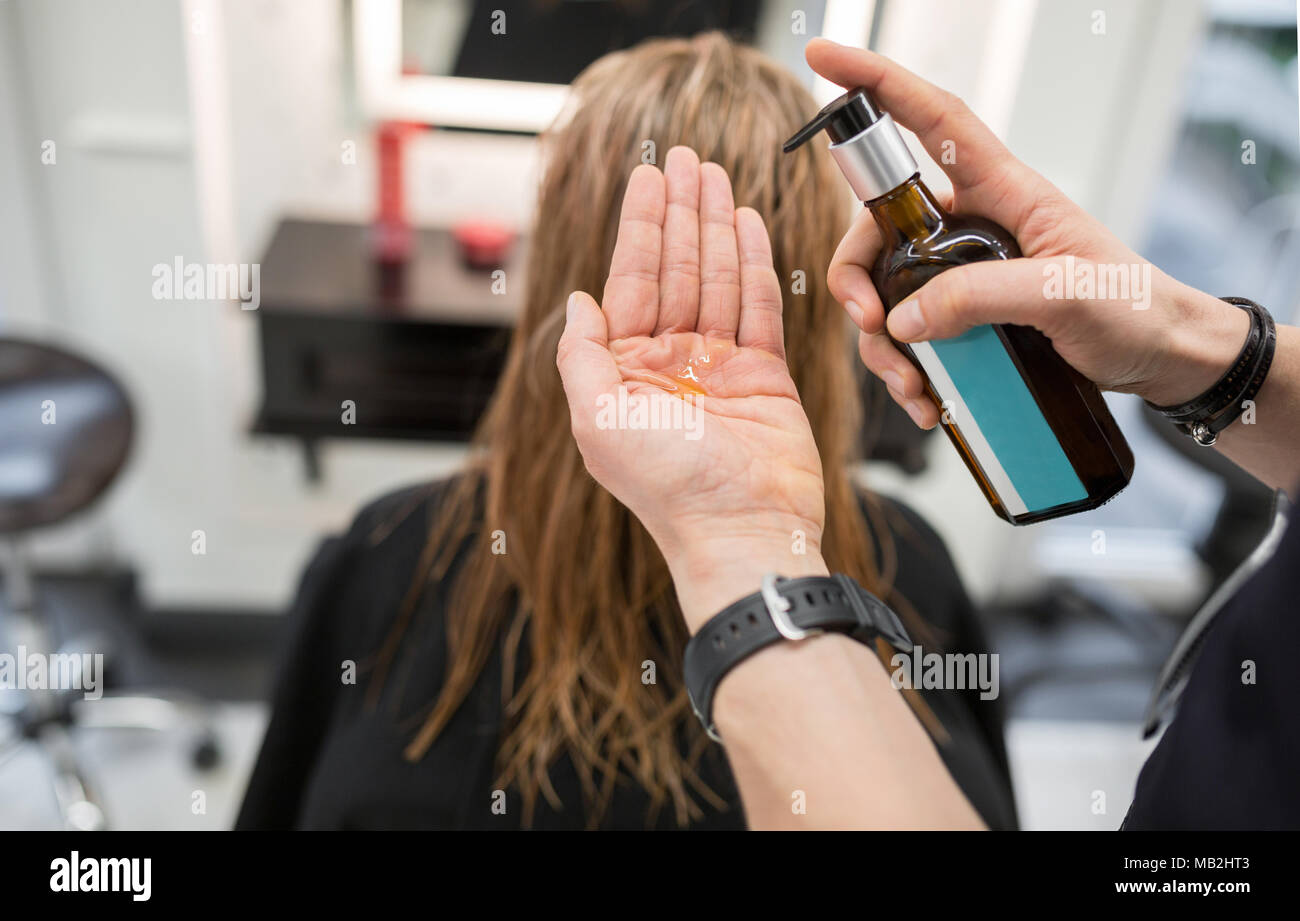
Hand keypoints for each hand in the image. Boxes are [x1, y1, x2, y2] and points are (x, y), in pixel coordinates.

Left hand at [556, 147, 827, 628]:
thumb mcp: (596, 419)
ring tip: (716, 173)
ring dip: (715, 225)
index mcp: (626, 370)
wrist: (741, 528)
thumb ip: (582, 356)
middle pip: (676, 270)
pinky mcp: (766, 375)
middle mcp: (671, 362)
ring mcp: (720, 366)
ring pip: (717, 279)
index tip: (648, 176)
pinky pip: (759, 307)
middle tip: (686, 156)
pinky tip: (747, 222)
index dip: (640, 227)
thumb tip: (576, 300)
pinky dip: (754, 264)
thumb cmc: (666, 486)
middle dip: (679, 212)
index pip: (631, 281)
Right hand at [805, 38, 1248, 426]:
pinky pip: (910, 335)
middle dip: (856, 276)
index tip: (825, 58)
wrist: (1162, 359)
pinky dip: (906, 370)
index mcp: (1003, 192)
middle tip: (871, 323)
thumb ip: (982, 295)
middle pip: (878, 226)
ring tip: (912, 389)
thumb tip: (904, 317)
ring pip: (886, 291)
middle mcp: (971, 225)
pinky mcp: (964, 316)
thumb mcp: (1065, 294)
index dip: (877, 82)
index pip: (932, 120)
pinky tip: (927, 402)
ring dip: (882, 345)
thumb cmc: (1134, 309)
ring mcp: (963, 272)